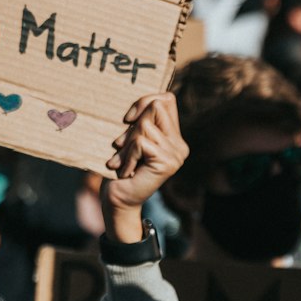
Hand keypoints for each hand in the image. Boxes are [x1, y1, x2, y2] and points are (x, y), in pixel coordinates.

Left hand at [102, 93, 188, 243]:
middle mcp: (180, 145)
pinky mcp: (167, 162)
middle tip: (120, 146)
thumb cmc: (120, 168)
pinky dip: (126, 155)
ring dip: (126, 143)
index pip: (167, 99)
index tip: (127, 119)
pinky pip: (141, 142)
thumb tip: (141, 100)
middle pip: (156, 107)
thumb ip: (141, 122)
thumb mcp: (131, 139)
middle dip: (132, 124)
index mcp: (174, 137)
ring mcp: (176, 154)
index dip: (144, 101)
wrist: (120, 201)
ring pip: (145, 125)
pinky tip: (124, 170)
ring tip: (120, 161)